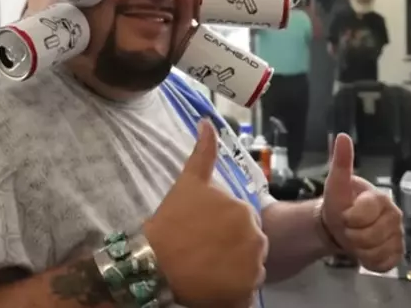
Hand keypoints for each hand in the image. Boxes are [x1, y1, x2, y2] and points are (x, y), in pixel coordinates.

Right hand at [144, 120, 266, 307]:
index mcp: (243, 209)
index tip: (203, 234)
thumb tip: (207, 121)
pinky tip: (213, 283)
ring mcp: (253, 263)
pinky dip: (233, 289)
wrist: (155, 263)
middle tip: (202, 251)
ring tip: (206, 268)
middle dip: (229, 247)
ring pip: (248, 266)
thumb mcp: (188, 183)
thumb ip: (203, 153)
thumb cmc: (170, 223)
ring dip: (233, 268)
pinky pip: (246, 290)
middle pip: (247, 244)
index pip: (241, 223)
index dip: (222, 229)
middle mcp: (255, 234)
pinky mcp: (247, 289)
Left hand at [321, 134, 402, 271]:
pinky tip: (364, 252)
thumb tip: (342, 136)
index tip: (345, 214)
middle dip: (352, 235)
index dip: (349, 217)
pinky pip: (384, 264)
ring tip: (354, 239)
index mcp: (381, 198)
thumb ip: (340, 162)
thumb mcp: (335, 183)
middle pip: (370, 235)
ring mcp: (398, 236)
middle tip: (348, 228)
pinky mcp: (397, 254)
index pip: (364, 214)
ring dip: (359, 249)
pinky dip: (370, 262)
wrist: (339, 226)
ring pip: (377, 250)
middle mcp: (395, 216)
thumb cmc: (340, 203)